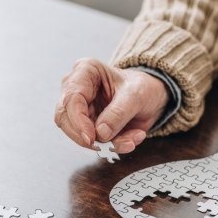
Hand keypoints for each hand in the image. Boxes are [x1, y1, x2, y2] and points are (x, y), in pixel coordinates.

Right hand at [55, 58, 169, 153]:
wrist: (152, 96)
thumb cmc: (142, 87)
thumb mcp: (136, 95)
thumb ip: (118, 113)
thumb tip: (100, 133)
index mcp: (85, 71)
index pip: (71, 99)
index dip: (78, 121)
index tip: (91, 138)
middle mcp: (77, 89)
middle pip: (65, 119)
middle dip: (87, 137)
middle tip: (107, 146)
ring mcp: (81, 109)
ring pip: (80, 134)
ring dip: (106, 143)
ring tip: (131, 140)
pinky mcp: (89, 125)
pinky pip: (95, 142)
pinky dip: (114, 145)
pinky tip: (132, 139)